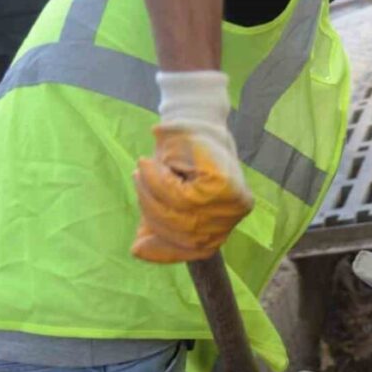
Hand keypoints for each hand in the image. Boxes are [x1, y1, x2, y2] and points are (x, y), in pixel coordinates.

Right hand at [132, 71, 252, 262]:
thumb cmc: (180, 161)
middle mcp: (234, 216)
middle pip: (185, 233)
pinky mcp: (224, 185)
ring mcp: (233, 203)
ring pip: (181, 216)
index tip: (137, 244)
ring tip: (141, 171)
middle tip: (137, 180)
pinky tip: (149, 167)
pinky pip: (181, 196)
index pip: (193, 250)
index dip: (162, 251)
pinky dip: (159, 183)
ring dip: (152, 194)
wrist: (195, 121)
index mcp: (226, 225)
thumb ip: (159, 224)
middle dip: (152, 211)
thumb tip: (138, 250)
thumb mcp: (168, 198)